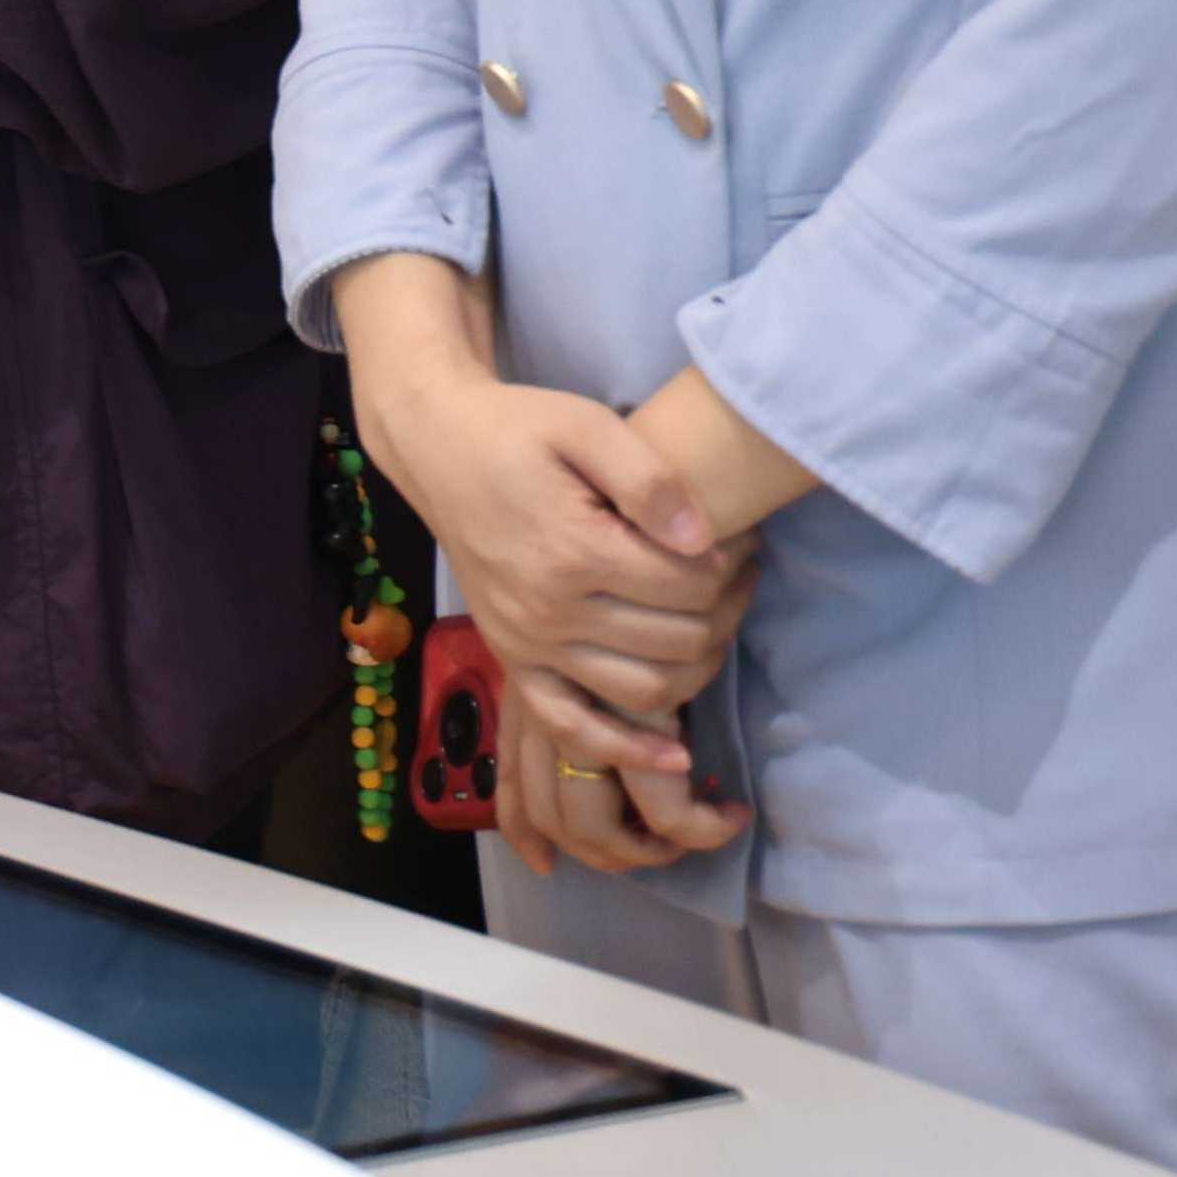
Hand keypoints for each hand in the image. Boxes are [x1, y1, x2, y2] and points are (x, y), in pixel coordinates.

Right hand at [363, 368, 751, 833]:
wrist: (437, 450)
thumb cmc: (517, 430)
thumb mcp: (585, 424)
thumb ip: (649, 477)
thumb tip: (703, 539)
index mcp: (571, 551)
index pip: (688, 585)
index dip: (730, 563)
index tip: (739, 537)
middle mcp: (547, 610)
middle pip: (677, 639)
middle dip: (725, 608)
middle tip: (739, 573)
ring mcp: (527, 643)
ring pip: (644, 689)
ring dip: (698, 665)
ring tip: (714, 621)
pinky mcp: (513, 659)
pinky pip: (571, 725)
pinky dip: (624, 748)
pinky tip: (675, 752)